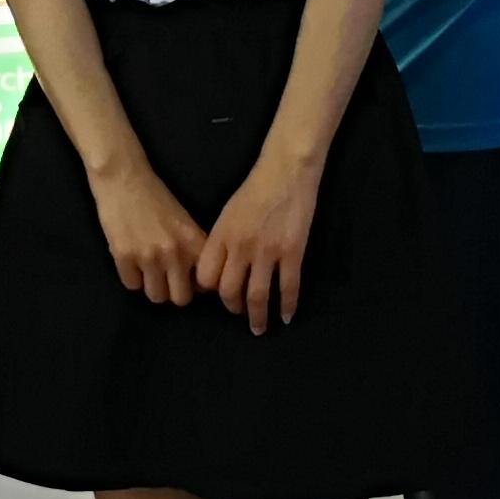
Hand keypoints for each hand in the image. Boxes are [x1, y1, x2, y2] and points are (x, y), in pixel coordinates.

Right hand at [87, 157, 204, 308]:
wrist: (123, 177)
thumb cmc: (155, 196)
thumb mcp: (184, 220)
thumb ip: (192, 249)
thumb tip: (198, 280)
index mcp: (193, 241)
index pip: (205, 284)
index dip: (197, 284)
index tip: (190, 278)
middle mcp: (174, 252)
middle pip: (181, 298)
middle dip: (174, 290)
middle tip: (167, 278)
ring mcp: (148, 256)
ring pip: (156, 296)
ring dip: (153, 286)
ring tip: (148, 270)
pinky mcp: (123, 257)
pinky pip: (131, 286)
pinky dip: (132, 277)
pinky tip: (131, 260)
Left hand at [197, 146, 321, 335]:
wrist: (286, 170)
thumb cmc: (255, 188)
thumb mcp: (228, 213)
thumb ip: (222, 242)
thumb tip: (221, 269)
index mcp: (221, 236)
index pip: (207, 277)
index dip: (210, 291)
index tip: (218, 294)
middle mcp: (240, 247)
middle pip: (229, 291)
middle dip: (233, 308)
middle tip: (239, 313)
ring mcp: (268, 251)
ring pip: (258, 295)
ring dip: (258, 317)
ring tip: (259, 327)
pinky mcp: (292, 252)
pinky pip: (288, 287)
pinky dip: (287, 306)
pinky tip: (286, 316)